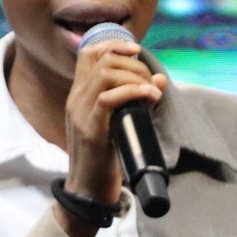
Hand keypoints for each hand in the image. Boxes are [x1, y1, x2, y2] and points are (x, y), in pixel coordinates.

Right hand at [63, 38, 164, 204]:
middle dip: (133, 64)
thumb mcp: (121, 122)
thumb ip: (137, 100)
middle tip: (151, 82)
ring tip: (151, 92)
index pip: (88, 54)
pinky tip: (149, 97)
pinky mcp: (90, 129)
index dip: (113, 45)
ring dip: (135, 77)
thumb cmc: (105, 157)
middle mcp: (76, 99)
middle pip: (102, 60)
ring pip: (104, 74)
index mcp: (80, 95)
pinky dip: (133, 92)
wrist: (89, 191)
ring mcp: (80, 113)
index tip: (136, 51)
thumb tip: (160, 80)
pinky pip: (107, 98)